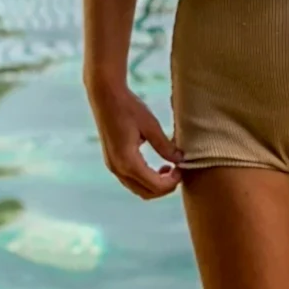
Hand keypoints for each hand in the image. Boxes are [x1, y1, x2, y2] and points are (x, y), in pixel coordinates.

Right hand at [86, 82, 182, 198]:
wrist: (105, 95)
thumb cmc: (129, 107)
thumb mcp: (151, 125)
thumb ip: (165, 145)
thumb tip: (180, 160)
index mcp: (128, 161)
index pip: (155, 185)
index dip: (172, 182)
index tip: (183, 169)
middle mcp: (117, 168)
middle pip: (145, 193)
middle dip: (164, 187)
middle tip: (179, 172)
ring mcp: (112, 166)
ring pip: (137, 188)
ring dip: (155, 184)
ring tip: (170, 169)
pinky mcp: (111, 160)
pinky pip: (130, 179)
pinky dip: (145, 178)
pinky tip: (157, 165)